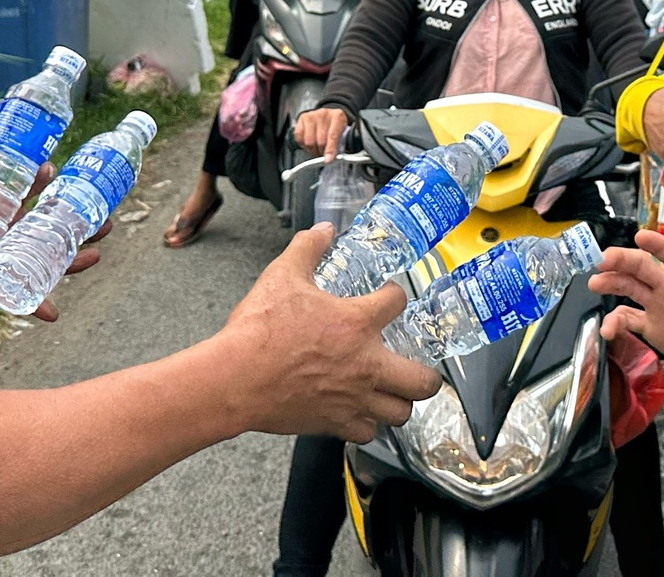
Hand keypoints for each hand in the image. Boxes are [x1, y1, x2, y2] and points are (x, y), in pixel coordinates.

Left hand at [0, 133, 105, 322]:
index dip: (48, 183)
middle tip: (104, 218)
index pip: (31, 192)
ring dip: (72, 260)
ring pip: (42, 258)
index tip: (57, 172)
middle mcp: (2, 229)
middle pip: (48, 227)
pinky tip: (53, 313)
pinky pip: (13, 292)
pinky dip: (34, 305)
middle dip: (77, 223)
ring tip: (96, 254)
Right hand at [215, 225, 439, 440]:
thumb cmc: (260, 329)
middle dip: (428, 374)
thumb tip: (323, 230)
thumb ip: (308, 248)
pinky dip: (367, 424)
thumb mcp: (283, 275)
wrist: (235, 378)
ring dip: (400, 401)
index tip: (388, 295)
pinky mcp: (334, 424)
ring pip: (400, 412)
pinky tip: (359, 411)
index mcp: (358, 323)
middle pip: (423, 381)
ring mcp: (352, 399)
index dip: (396, 294)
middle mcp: (365, 365)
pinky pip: (366, 433)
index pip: (399, 302)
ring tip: (391, 391)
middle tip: (418, 364)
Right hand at [295, 107, 349, 157]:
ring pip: (309, 141)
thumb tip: (331, 157)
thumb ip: (339, 144)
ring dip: (312, 150)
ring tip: (317, 149)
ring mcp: (312, 115)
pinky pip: (299, 137)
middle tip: (323, 155)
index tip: (328, 160)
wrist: (328, 116)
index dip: (330, 150)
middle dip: (321, 152)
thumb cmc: (335, 125)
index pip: (332, 135)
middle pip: (320, 140)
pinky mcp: (302, 118)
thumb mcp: (343, 133)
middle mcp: (324, 114)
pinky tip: (310, 143)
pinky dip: (303, 145)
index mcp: (337, 116)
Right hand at [590, 229, 663, 378]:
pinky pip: (628, 320)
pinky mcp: (652, 327)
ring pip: (630, 288)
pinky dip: (615, 322)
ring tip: (594, 284)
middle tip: (603, 260)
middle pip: (644, 268)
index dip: (658, 246)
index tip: (640, 236)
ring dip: (611, 283)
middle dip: (623, 261)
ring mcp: (660, 306)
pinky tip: (607, 330)